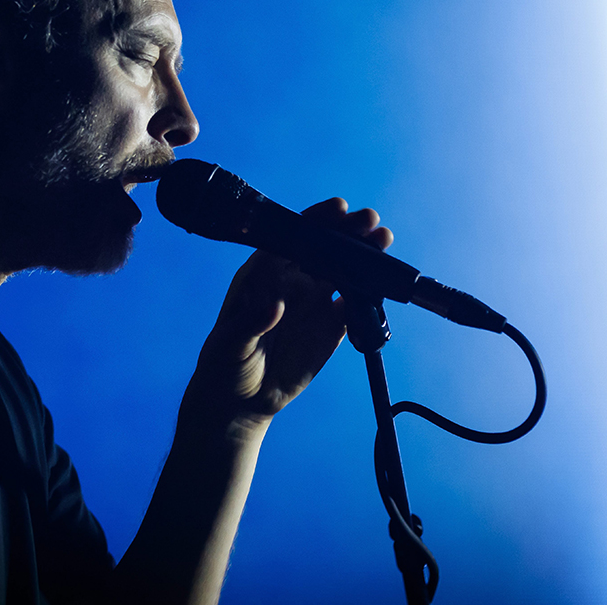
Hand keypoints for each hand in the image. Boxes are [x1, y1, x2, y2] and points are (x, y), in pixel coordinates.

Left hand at [181, 198, 392, 436]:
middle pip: (323, 248)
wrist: (240, 400)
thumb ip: (250, 323)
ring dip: (365, 257)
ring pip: (344, 271)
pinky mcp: (332, 327)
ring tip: (384, 241)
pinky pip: (356, 305)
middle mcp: (291, 281)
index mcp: (262, 273)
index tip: (338, 209)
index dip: (315, 221)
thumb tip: (274, 306)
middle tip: (370, 221)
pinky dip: (370, 295)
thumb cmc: (225, 363)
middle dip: (347, 232)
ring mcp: (313, 302)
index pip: (291, 238)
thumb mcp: (230, 344)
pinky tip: (385, 285)